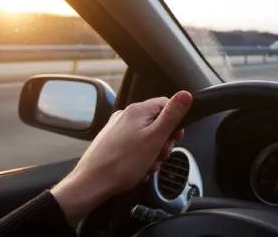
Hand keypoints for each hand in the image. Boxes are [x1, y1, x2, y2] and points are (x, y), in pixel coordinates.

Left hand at [50, 90, 192, 224]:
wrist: (91, 183)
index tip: (175, 139)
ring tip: (147, 166)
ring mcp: (116, 128)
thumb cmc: (124, 162)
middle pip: (156, 122)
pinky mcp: (110, 142)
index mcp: (138, 110)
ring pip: (145, 136)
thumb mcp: (155, 138)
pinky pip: (133, 145)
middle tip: (159, 156)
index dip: (175, 122)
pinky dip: (139, 157)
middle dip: (163, 141)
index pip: (166, 104)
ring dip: (152, 152)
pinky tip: (137, 170)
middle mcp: (125, 115)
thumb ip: (172, 115)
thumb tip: (186, 94)